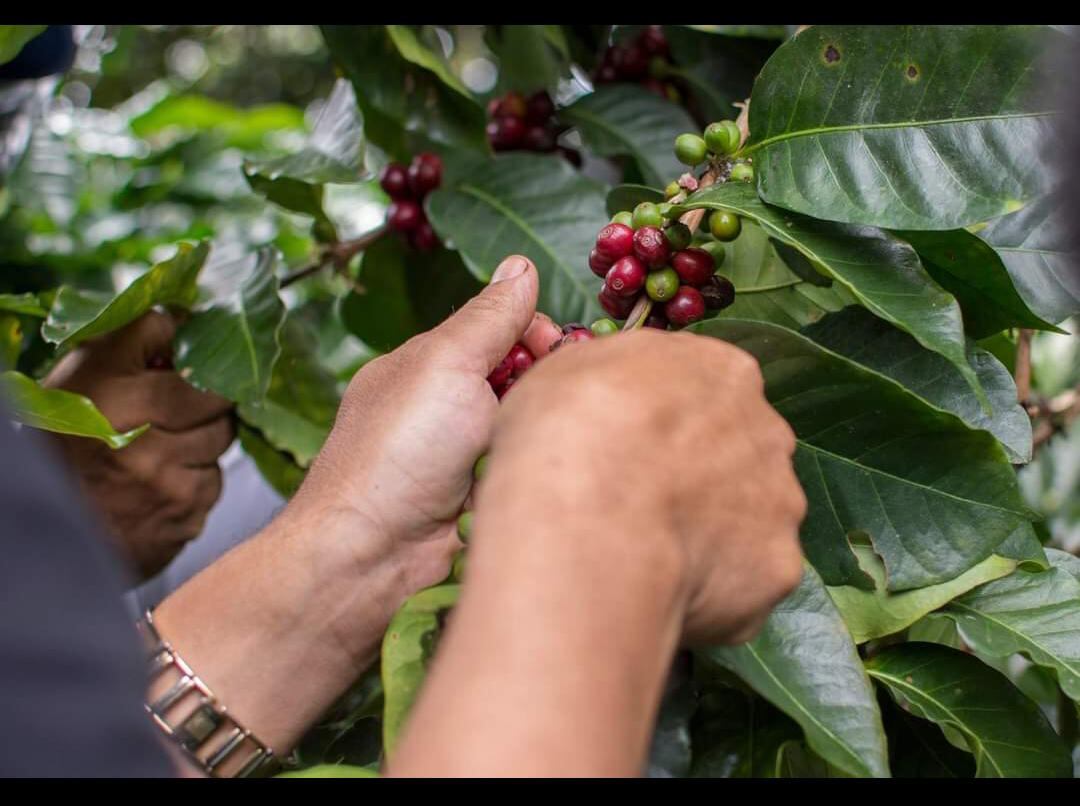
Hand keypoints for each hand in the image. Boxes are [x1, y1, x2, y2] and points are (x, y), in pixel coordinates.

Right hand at [43, 311, 234, 578]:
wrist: (48, 517)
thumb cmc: (67, 431)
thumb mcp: (87, 370)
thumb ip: (141, 336)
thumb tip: (195, 320)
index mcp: (113, 399)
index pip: (197, 373)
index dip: (204, 370)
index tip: (194, 374)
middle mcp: (142, 447)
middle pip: (219, 410)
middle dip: (207, 408)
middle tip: (178, 413)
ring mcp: (165, 488)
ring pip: (219, 448)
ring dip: (201, 446)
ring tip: (160, 450)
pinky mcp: (181, 520)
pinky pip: (212, 488)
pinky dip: (194, 483)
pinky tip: (159, 484)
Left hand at [281, 254, 562, 605]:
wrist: (372, 556)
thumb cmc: (398, 451)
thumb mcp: (444, 363)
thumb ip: (489, 317)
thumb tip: (520, 265)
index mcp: (432, 365)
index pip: (503, 329)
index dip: (536, 332)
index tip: (553, 347)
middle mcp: (452, 407)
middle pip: (526, 375)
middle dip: (548, 379)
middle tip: (553, 396)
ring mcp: (471, 457)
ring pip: (536, 424)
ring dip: (548, 427)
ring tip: (552, 438)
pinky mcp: (489, 500)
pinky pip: (533, 469)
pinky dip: (544, 467)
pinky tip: (554, 470)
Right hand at [389, 328, 806, 776]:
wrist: (575, 526)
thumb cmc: (555, 438)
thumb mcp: (559, 372)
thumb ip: (596, 368)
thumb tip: (584, 355)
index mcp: (717, 369)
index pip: (698, 387)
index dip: (656, 420)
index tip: (623, 449)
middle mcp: (764, 429)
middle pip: (729, 451)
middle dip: (687, 475)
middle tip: (628, 509)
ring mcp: (776, 502)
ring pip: (739, 516)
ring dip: (700, 533)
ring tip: (638, 560)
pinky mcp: (774, 573)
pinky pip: (739, 577)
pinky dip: (707, 586)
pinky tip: (660, 594)